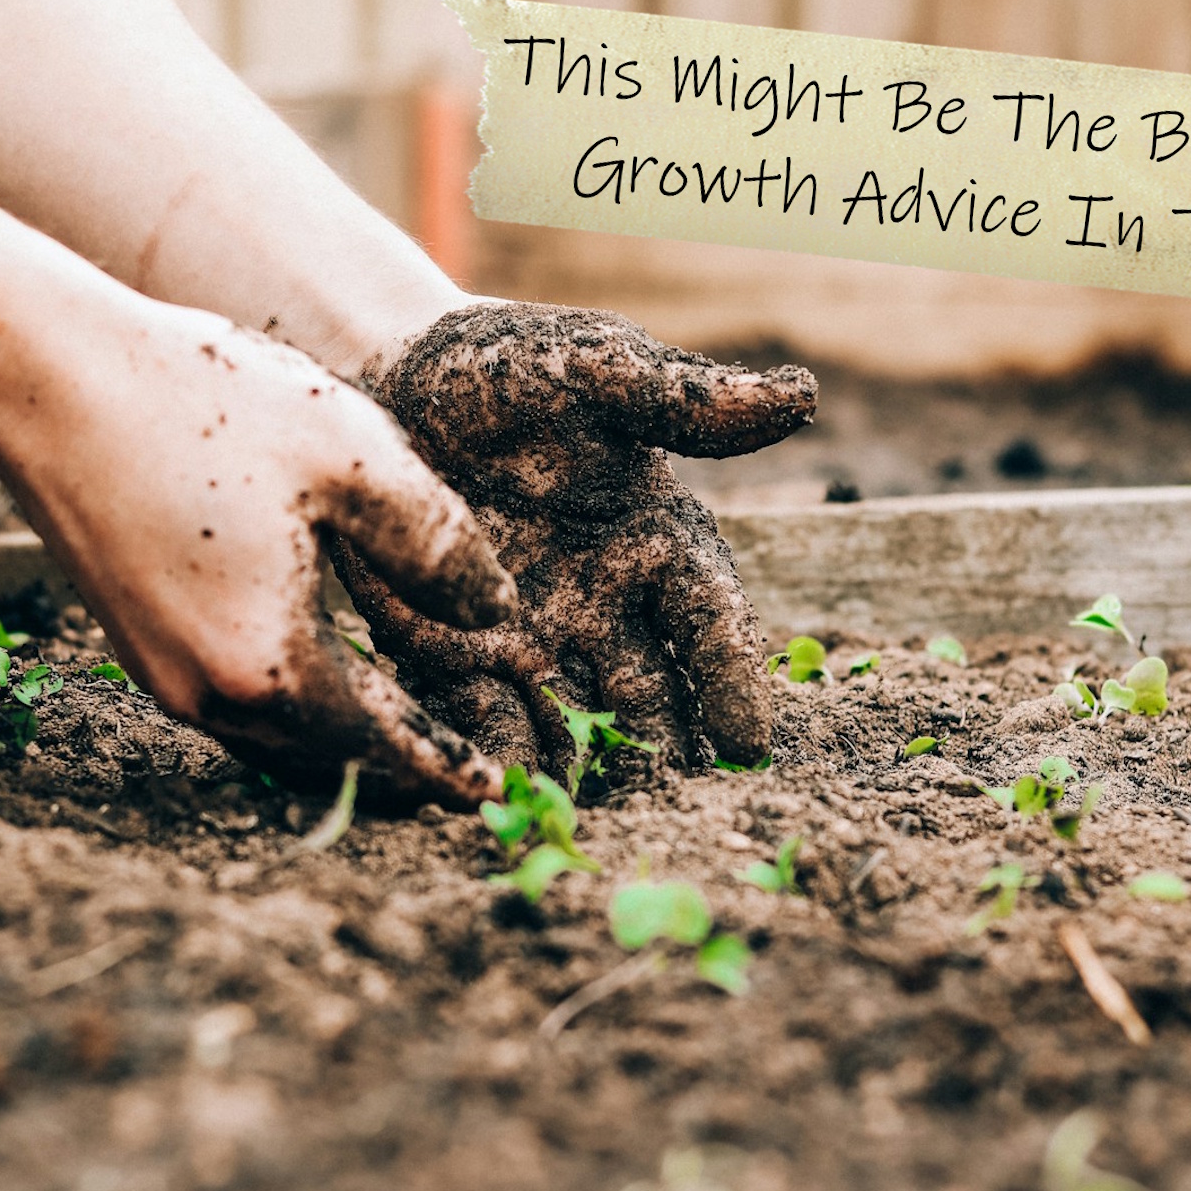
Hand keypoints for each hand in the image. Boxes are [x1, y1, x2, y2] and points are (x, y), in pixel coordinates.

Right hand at [0, 303, 515, 805]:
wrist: (45, 379)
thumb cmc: (203, 405)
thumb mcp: (354, 458)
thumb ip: (438, 546)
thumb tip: (496, 613)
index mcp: (272, 663)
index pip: (384, 745)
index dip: (446, 768)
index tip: (495, 794)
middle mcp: (210, 694)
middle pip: (330, 760)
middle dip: (400, 771)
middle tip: (462, 776)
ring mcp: (163, 675)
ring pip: (279, 742)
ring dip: (346, 746)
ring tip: (407, 738)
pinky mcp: (138, 645)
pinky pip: (238, 708)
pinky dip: (297, 712)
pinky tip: (327, 680)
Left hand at [332, 302, 816, 775]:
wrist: (389, 375)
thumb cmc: (508, 366)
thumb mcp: (595, 368)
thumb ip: (682, 398)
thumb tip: (802, 396)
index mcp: (656, 542)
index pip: (709, 621)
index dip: (731, 679)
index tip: (747, 742)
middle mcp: (605, 605)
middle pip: (650, 695)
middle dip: (664, 754)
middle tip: (676, 812)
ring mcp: (532, 638)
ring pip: (574, 723)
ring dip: (587, 774)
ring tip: (593, 825)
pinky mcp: (454, 655)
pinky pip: (483, 718)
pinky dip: (497, 758)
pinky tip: (503, 799)